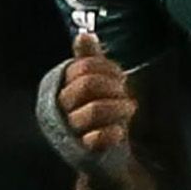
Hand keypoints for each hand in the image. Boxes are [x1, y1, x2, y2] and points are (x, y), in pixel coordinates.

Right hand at [59, 33, 136, 153]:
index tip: (119, 75)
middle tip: (124, 91)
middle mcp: (60, 108)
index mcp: (61, 87)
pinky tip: (121, 130)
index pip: (84, 66)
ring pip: (92, 111)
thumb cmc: (96, 110)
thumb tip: (83, 35)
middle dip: (112, 85)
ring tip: (129, 108)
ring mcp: (70, 130)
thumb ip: (88, 60)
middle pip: (86, 86)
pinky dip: (112, 132)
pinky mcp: (83, 151)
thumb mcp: (93, 83)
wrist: (100, 154)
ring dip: (118, 107)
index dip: (107, 67)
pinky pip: (96, 139)